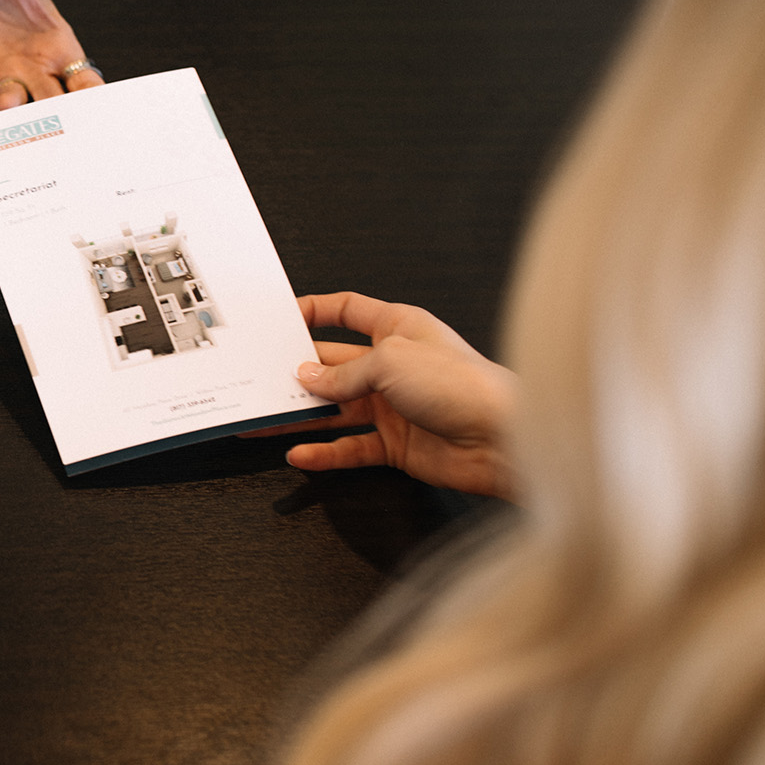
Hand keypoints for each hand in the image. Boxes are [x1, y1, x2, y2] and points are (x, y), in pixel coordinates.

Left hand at [0, 0, 100, 110]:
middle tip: (54, 118)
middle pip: (50, 98)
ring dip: (12, 104)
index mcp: (57, 45)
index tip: (94, 102)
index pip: (82, 77)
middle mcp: (34, 66)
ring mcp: (3, 72)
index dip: (90, 92)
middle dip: (53, 110)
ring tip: (9, 103)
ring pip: (13, 99)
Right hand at [248, 292, 517, 498]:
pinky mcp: (396, 444)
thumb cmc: (464, 386)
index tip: (282, 319)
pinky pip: (350, 446)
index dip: (315, 311)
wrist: (504, 440)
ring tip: (265, 419)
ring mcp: (394, 406)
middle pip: (334, 363)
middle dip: (298, 370)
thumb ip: (344, 372)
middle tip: (261, 377)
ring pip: (335, 409)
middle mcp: (395, 365)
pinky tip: (301, 453)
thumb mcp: (391, 362)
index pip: (348, 311)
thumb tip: (311, 377)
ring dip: (300, 414)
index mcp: (399, 328)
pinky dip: (324, 452)